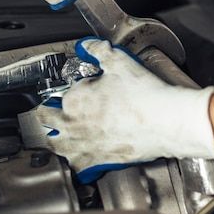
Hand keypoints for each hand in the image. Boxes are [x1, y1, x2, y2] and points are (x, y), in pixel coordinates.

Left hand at [36, 38, 213, 182]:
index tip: (85, 87)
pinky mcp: (99, 161)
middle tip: (53, 111)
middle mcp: (73, 125)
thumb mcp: (119, 62)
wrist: (166, 122)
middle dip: (49, 114)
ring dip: (56, 140)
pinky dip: (76, 163)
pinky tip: (80, 161)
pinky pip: (77, 167)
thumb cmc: (145, 94)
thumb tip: (88, 46)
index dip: (74, 88)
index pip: (62, 93)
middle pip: (47, 121)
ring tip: (59, 137)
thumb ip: (98, 50)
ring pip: (57, 146)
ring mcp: (84, 145)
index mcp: (75, 99)